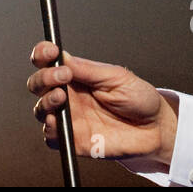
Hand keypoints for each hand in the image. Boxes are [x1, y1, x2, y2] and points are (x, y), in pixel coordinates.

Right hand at [27, 40, 177, 168]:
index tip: (50, 51)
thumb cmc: (138, 99)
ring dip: (45, 101)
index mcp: (76, 75)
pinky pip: (51, 137)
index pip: (48, 62)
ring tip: (61, 98)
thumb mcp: (116, 77)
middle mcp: (68, 95)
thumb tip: (62, 56)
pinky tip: (57, 122)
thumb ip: (87, 70)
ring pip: (40, 109)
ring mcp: (69, 118)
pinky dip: (49, 130)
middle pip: (38, 84)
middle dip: (43, 78)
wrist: (155, 129)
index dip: (42, 54)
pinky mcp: (73, 140)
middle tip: (62, 77)